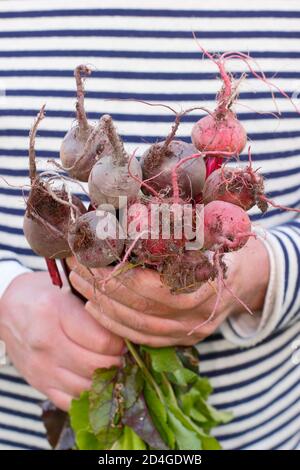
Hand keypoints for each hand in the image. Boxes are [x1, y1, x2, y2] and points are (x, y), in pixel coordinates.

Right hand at [0, 271, 124, 410]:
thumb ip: (94, 305)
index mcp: (56, 312)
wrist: (4, 309)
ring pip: (86, 387)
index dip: (121, 341)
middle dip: (117, 361)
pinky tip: (95, 382)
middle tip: (123, 353)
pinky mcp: (38, 383)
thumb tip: (126, 324)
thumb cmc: (41, 293)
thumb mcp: (67, 287)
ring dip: (105, 380)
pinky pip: (70, 402)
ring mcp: (41, 367)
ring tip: (112, 366)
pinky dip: (87, 395)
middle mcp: (47, 342)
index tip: (125, 336)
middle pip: (97, 366)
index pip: (102, 341)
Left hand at [68, 237, 269, 346]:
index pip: (152, 288)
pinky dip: (116, 325)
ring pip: (139, 328)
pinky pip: (145, 339)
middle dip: (101, 288)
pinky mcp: (184, 339)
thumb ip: (176, 225)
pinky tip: (95, 308)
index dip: (116, 274)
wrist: (251, 275)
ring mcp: (192, 331)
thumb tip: (126, 210)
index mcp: (207, 283)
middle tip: (75, 267)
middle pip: (140, 309)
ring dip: (103, 308)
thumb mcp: (209, 229)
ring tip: (79, 284)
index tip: (89, 255)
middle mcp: (199, 315)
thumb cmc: (226, 244)